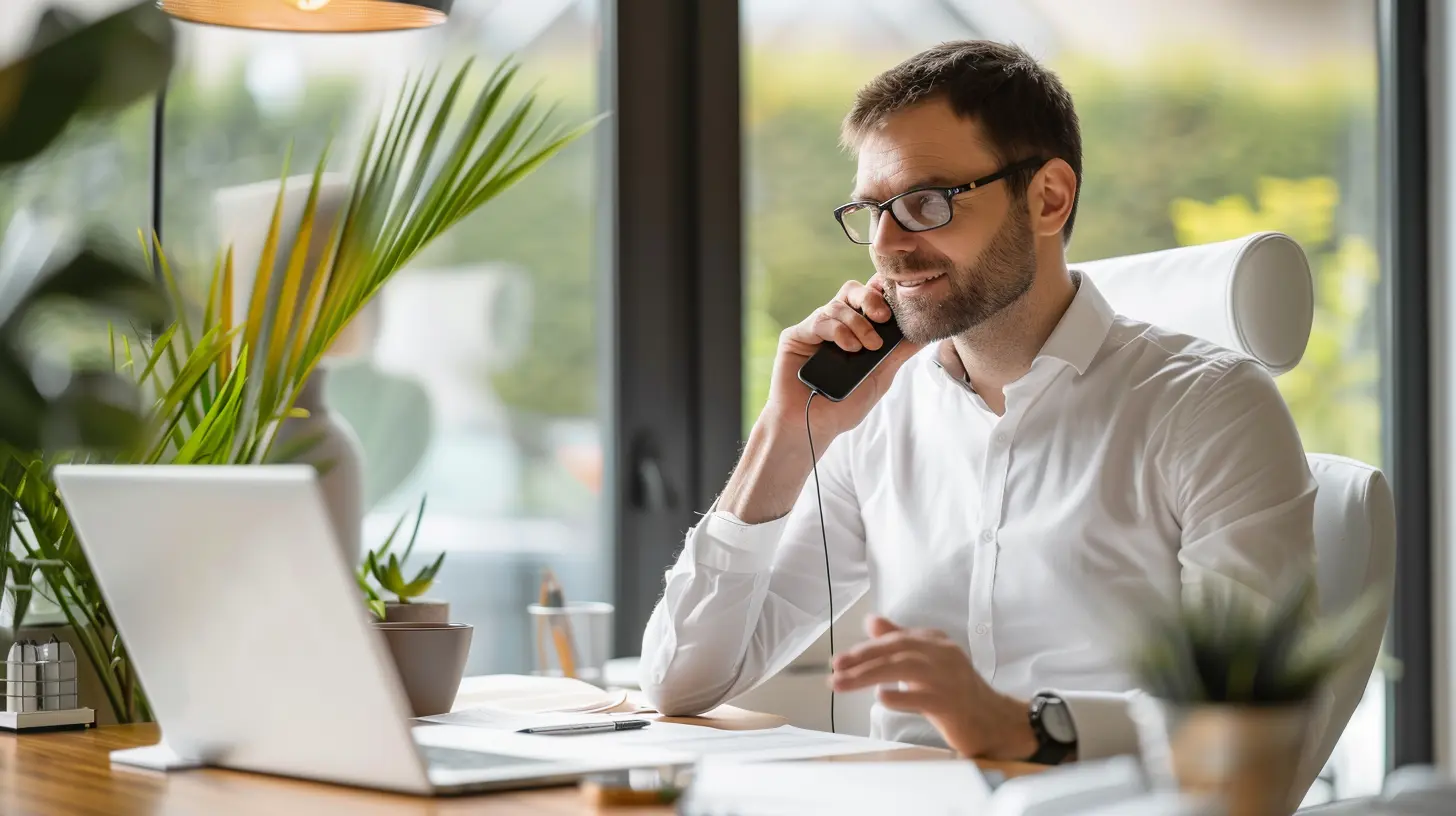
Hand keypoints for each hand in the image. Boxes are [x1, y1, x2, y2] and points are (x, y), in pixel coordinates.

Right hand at [764, 275, 921, 441]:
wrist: (811, 426)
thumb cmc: (843, 406)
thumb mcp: (881, 377)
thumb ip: (898, 352)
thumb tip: (926, 332)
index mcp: (855, 331)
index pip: (870, 299)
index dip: (883, 292)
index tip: (899, 301)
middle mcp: (835, 325)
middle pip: (853, 291)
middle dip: (871, 298)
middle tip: (884, 317)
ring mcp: (815, 329)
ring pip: (838, 304)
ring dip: (858, 323)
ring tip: (867, 347)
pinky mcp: (797, 335)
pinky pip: (820, 320)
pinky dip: (839, 331)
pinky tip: (849, 348)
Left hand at [830, 616, 1036, 760]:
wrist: (996, 721)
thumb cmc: (957, 692)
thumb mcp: (929, 662)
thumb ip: (901, 641)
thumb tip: (871, 621)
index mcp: (937, 642)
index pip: (896, 639)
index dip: (866, 648)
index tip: (840, 660)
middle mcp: (944, 655)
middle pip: (897, 650)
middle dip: (862, 658)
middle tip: (836, 669)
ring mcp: (949, 679)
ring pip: (903, 669)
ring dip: (868, 676)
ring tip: (842, 684)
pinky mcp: (952, 704)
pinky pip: (921, 697)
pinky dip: (899, 696)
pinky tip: (881, 698)